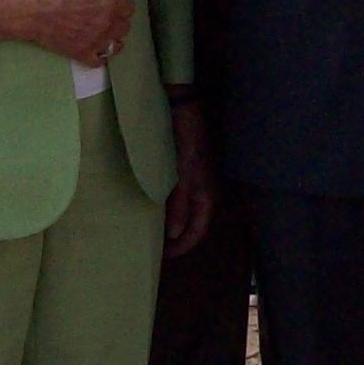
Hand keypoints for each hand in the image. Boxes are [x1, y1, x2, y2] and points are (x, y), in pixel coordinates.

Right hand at [0, 0, 134, 68]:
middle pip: (125, 26)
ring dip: (112, 38)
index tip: (113, 5)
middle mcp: (107, 22)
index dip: (120, 5)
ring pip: (117, 44)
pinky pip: (99, 61)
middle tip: (105, 18)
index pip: (129, 7)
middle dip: (117, 21)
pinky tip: (93, 50)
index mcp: (109, 2)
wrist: (30, 9)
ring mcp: (95, 40)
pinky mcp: (81, 53)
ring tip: (102, 34)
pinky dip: (98, 56)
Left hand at [164, 99, 215, 255]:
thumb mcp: (181, 173)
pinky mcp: (189, 169)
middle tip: (159, 248)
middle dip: (179, 238)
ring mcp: (198, 179)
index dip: (183, 246)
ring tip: (157, 230)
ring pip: (189, 210)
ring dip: (176, 223)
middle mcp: (204, 189)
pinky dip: (173, 208)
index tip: (165, 257)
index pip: (197, 230)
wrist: (184, 107)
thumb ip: (179, 203)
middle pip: (195, 222)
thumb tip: (175, 234)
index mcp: (206, 193)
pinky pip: (184, 197)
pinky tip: (160, 205)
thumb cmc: (184, 139)